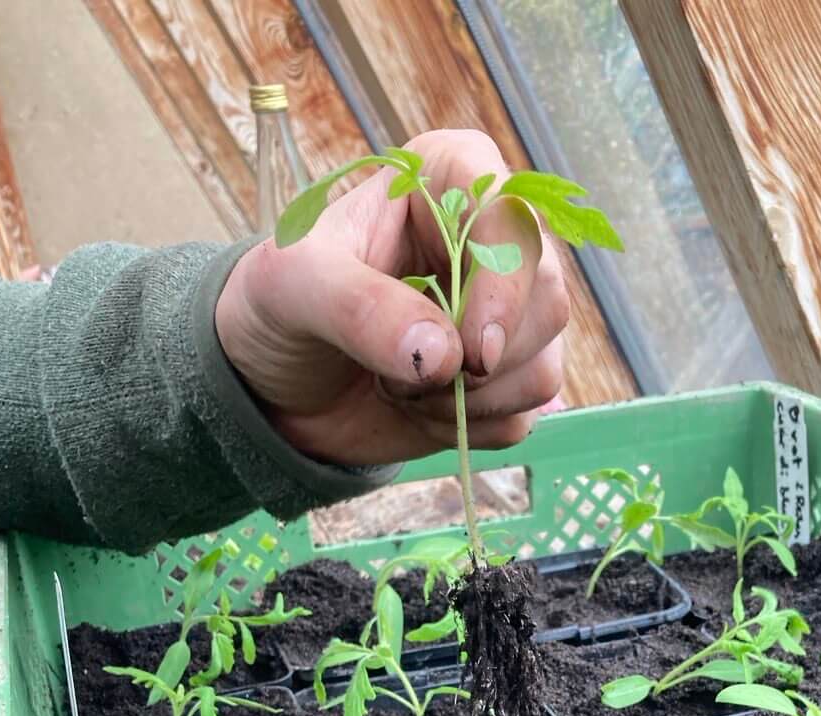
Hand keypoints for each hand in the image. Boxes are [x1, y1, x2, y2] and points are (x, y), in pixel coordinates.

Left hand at [215, 129, 569, 468]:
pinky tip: (420, 411)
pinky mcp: (504, 382)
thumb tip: (445, 355)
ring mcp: (505, 317)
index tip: (470, 348)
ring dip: (469, 400)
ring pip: (542, 365)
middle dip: (476, 359)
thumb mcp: (290, 286)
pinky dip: (470, 429)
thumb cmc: (277, 306)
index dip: (505, 281)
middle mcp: (491, 244)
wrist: (273, 386)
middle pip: (547, 298)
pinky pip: (524, 415)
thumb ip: (359, 307)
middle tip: (401, 373)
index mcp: (448, 181)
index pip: (513, 210)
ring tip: (400, 388)